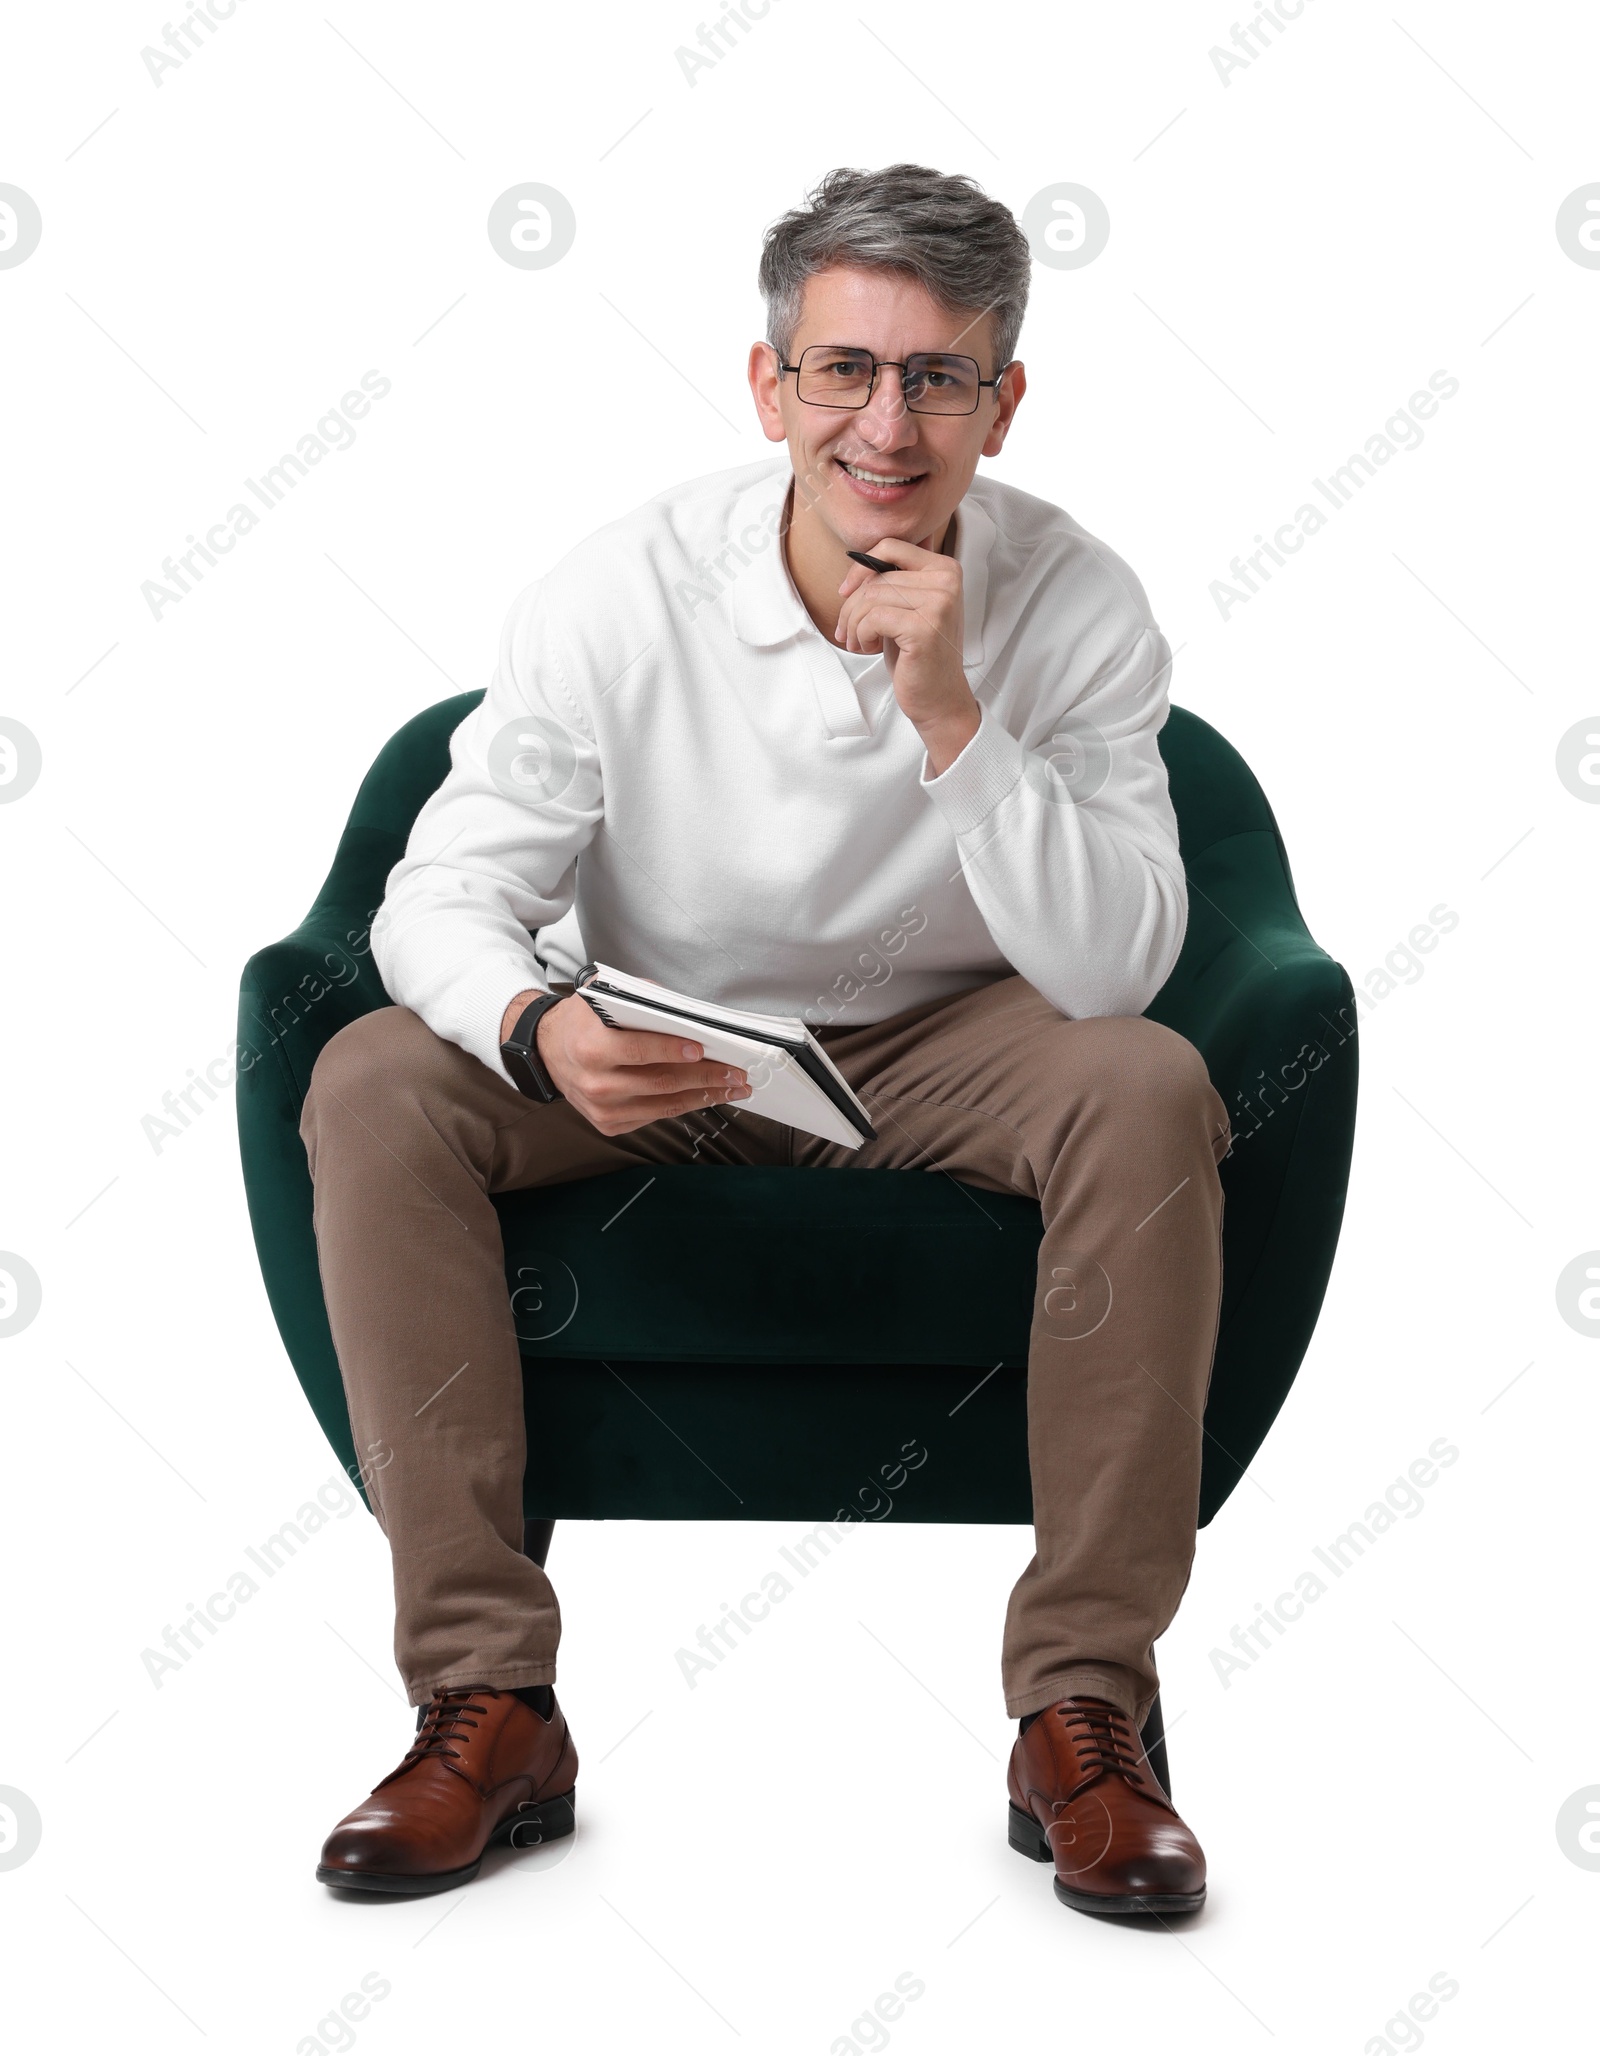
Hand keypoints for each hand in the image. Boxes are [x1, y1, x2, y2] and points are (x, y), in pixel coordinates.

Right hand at [500, 991, 749, 1136]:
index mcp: (591, 1048)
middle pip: (661, 1083)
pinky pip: (655, 1115)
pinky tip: (706, 1095)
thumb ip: (641, 998)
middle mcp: (596, 1084)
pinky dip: (684, 1105)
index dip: (672, 1050)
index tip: (702, 1048)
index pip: (639, 1051)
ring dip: (704, 1097)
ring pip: (664, 1105)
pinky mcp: (610, 1125)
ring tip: (733, 1088)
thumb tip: (685, 1010)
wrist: (548, 1052)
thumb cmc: (582, 1021)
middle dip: (705, 1078)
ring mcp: (603, 1109)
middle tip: (736, 1072)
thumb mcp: (601, 996)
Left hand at [835, 537, 979, 773]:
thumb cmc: (918, 653)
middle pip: (876, 577)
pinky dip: (861, 635)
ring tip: (857, 642)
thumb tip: (863, 554)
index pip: (891, 546)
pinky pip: (872, 619)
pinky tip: (869, 648)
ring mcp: (938, 603)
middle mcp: (947, 581)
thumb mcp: (910, 607)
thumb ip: (898, 577)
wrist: (939, 698)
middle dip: (851, 606)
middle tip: (848, 632)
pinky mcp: (924, 627)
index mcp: (946, 568)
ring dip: (853, 624)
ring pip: (870, 597)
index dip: (860, 566)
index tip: (846, 591)